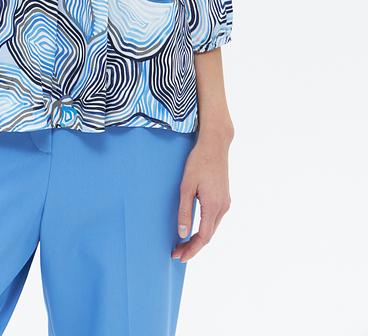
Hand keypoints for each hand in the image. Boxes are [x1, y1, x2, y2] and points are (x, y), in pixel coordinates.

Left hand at [171, 127, 232, 262]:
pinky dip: (205, 227)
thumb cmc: (198, 162)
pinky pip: (215, 218)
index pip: (203, 237)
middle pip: (209, 235)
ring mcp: (226, 202)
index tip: (179, 257)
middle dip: (193, 246)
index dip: (191, 250)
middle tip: (177, 253)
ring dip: (199, 237)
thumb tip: (183, 233)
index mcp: (213, 206)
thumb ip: (185, 210)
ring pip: (213, 227)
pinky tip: (195, 228)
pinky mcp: (225, 197)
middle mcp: (223, 207)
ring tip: (183, 243)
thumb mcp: (186, 186)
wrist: (215, 145)